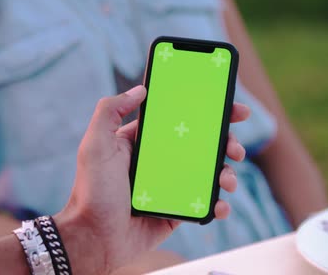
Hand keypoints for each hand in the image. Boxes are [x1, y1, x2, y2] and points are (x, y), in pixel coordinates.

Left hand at [55, 85, 249, 273]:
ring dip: (226, 173)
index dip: (206, 112)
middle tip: (236, 147)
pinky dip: (219, 204)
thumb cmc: (92, 191)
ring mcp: (169, 186)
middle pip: (201, 145)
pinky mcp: (176, 211)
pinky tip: (220, 205)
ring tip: (227, 180)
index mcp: (142, 142)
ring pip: (208, 173)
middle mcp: (158, 161)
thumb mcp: (95, 145)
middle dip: (225, 143)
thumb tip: (140, 89)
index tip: (231, 108)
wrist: (93, 238)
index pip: (179, 120)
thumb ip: (110, 111)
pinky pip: (204, 203)